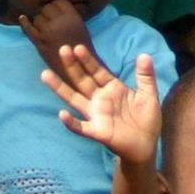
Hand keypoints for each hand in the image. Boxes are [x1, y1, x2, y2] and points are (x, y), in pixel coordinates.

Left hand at [20, 0, 96, 91]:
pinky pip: (28, 28)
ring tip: (42, 25)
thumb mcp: (79, 27)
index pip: (58, 1)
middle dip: (46, 12)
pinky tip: (22, 18)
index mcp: (73, 17)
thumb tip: (54, 4)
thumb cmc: (79, 49)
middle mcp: (61, 22)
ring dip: (38, 19)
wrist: (78, 70)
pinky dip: (24, 22)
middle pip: (47, 7)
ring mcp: (49, 31)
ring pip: (37, 17)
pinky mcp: (40, 41)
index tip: (55, 10)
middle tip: (48, 19)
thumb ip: (68, 15)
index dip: (56, 5)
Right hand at [40, 46, 161, 165]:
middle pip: (83, 80)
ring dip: (60, 88)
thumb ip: (146, 76)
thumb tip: (144, 54)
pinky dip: (71, 123)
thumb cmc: (146, 120)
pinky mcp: (97, 131)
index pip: (97, 71)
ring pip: (74, 99)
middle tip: (62, 49)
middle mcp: (99, 99)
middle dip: (73, 66)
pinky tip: (62, 115)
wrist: (146, 146)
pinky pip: (81, 127)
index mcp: (112, 88)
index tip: (78, 47)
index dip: (88, 60)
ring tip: (45, 75)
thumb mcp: (148, 94)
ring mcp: (96, 115)